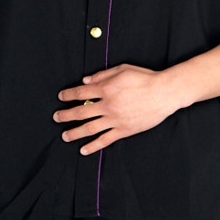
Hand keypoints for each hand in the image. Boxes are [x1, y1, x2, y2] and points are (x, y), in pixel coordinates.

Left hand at [53, 63, 178, 155]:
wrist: (163, 93)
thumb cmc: (144, 78)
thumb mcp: (122, 69)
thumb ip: (102, 75)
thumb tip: (85, 80)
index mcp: (106, 88)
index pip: (81, 93)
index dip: (68, 94)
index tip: (60, 97)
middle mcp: (107, 105)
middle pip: (81, 112)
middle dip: (66, 115)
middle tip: (56, 117)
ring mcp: (115, 119)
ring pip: (89, 128)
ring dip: (74, 132)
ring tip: (65, 135)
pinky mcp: (124, 130)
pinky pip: (105, 140)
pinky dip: (93, 146)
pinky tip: (83, 150)